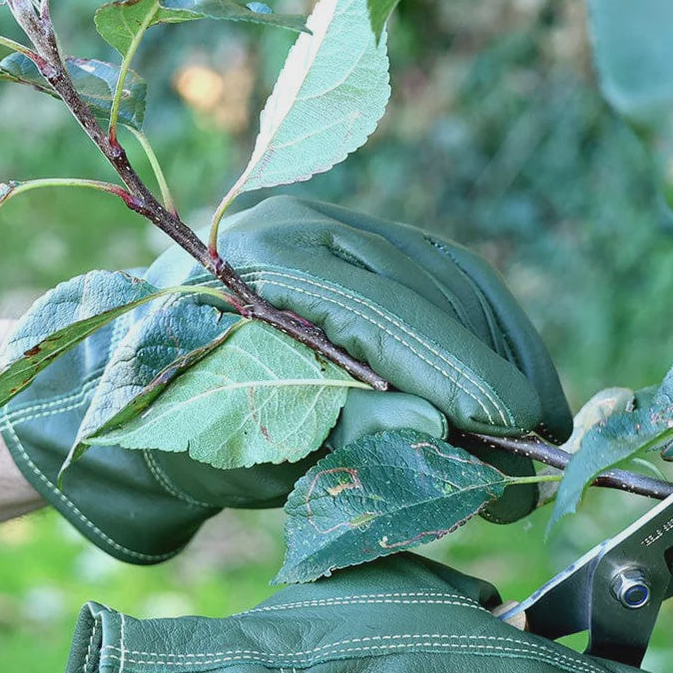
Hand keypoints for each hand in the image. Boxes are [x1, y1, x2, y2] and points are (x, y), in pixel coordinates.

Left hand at [0, 198, 572, 564]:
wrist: (132, 390)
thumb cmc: (174, 428)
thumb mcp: (251, 447)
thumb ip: (344, 433)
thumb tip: (446, 434)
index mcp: (256, 269)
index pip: (380, 313)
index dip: (459, 374)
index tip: (520, 429)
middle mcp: (299, 226)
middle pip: (428, 287)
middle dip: (494, 370)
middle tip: (538, 447)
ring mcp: (333, 228)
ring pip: (450, 279)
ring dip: (506, 351)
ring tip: (540, 423)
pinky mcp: (360, 247)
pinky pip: (446, 279)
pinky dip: (490, 332)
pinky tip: (520, 379)